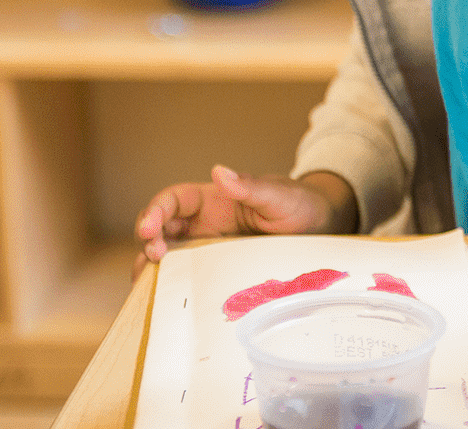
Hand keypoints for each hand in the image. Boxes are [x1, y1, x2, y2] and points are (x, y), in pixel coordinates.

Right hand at [131, 166, 355, 278]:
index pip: (173, 200)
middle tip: (154, 256)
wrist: (321, 228)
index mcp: (213, 199)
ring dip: (153, 264)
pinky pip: (188, 274)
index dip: (156, 211)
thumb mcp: (278, 195)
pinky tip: (162, 295)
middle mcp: (204, 222)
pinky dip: (171, 282)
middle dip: (149, 239)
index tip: (149, 228)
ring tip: (147, 279)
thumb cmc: (299, 204)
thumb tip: (219, 172)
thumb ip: (250, 186)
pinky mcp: (217, 268)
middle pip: (162, 228)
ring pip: (169, 254)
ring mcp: (208, 247)